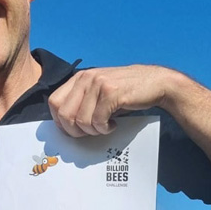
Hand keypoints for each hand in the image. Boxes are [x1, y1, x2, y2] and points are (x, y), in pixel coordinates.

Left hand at [48, 65, 170, 136]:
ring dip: (93, 131)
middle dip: (75, 131)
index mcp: (79, 78)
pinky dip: (105, 128)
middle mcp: (86, 78)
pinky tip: (113, 124)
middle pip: (64, 115)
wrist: (156, 83)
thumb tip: (64, 125)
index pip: (54, 103)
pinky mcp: (111, 93)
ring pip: (81, 121)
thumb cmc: (125, 92)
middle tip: (90, 132)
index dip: (60, 121)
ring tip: (104, 126)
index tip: (73, 129)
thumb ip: (80, 102)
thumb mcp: (97, 92)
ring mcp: (98, 84)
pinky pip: (98, 121)